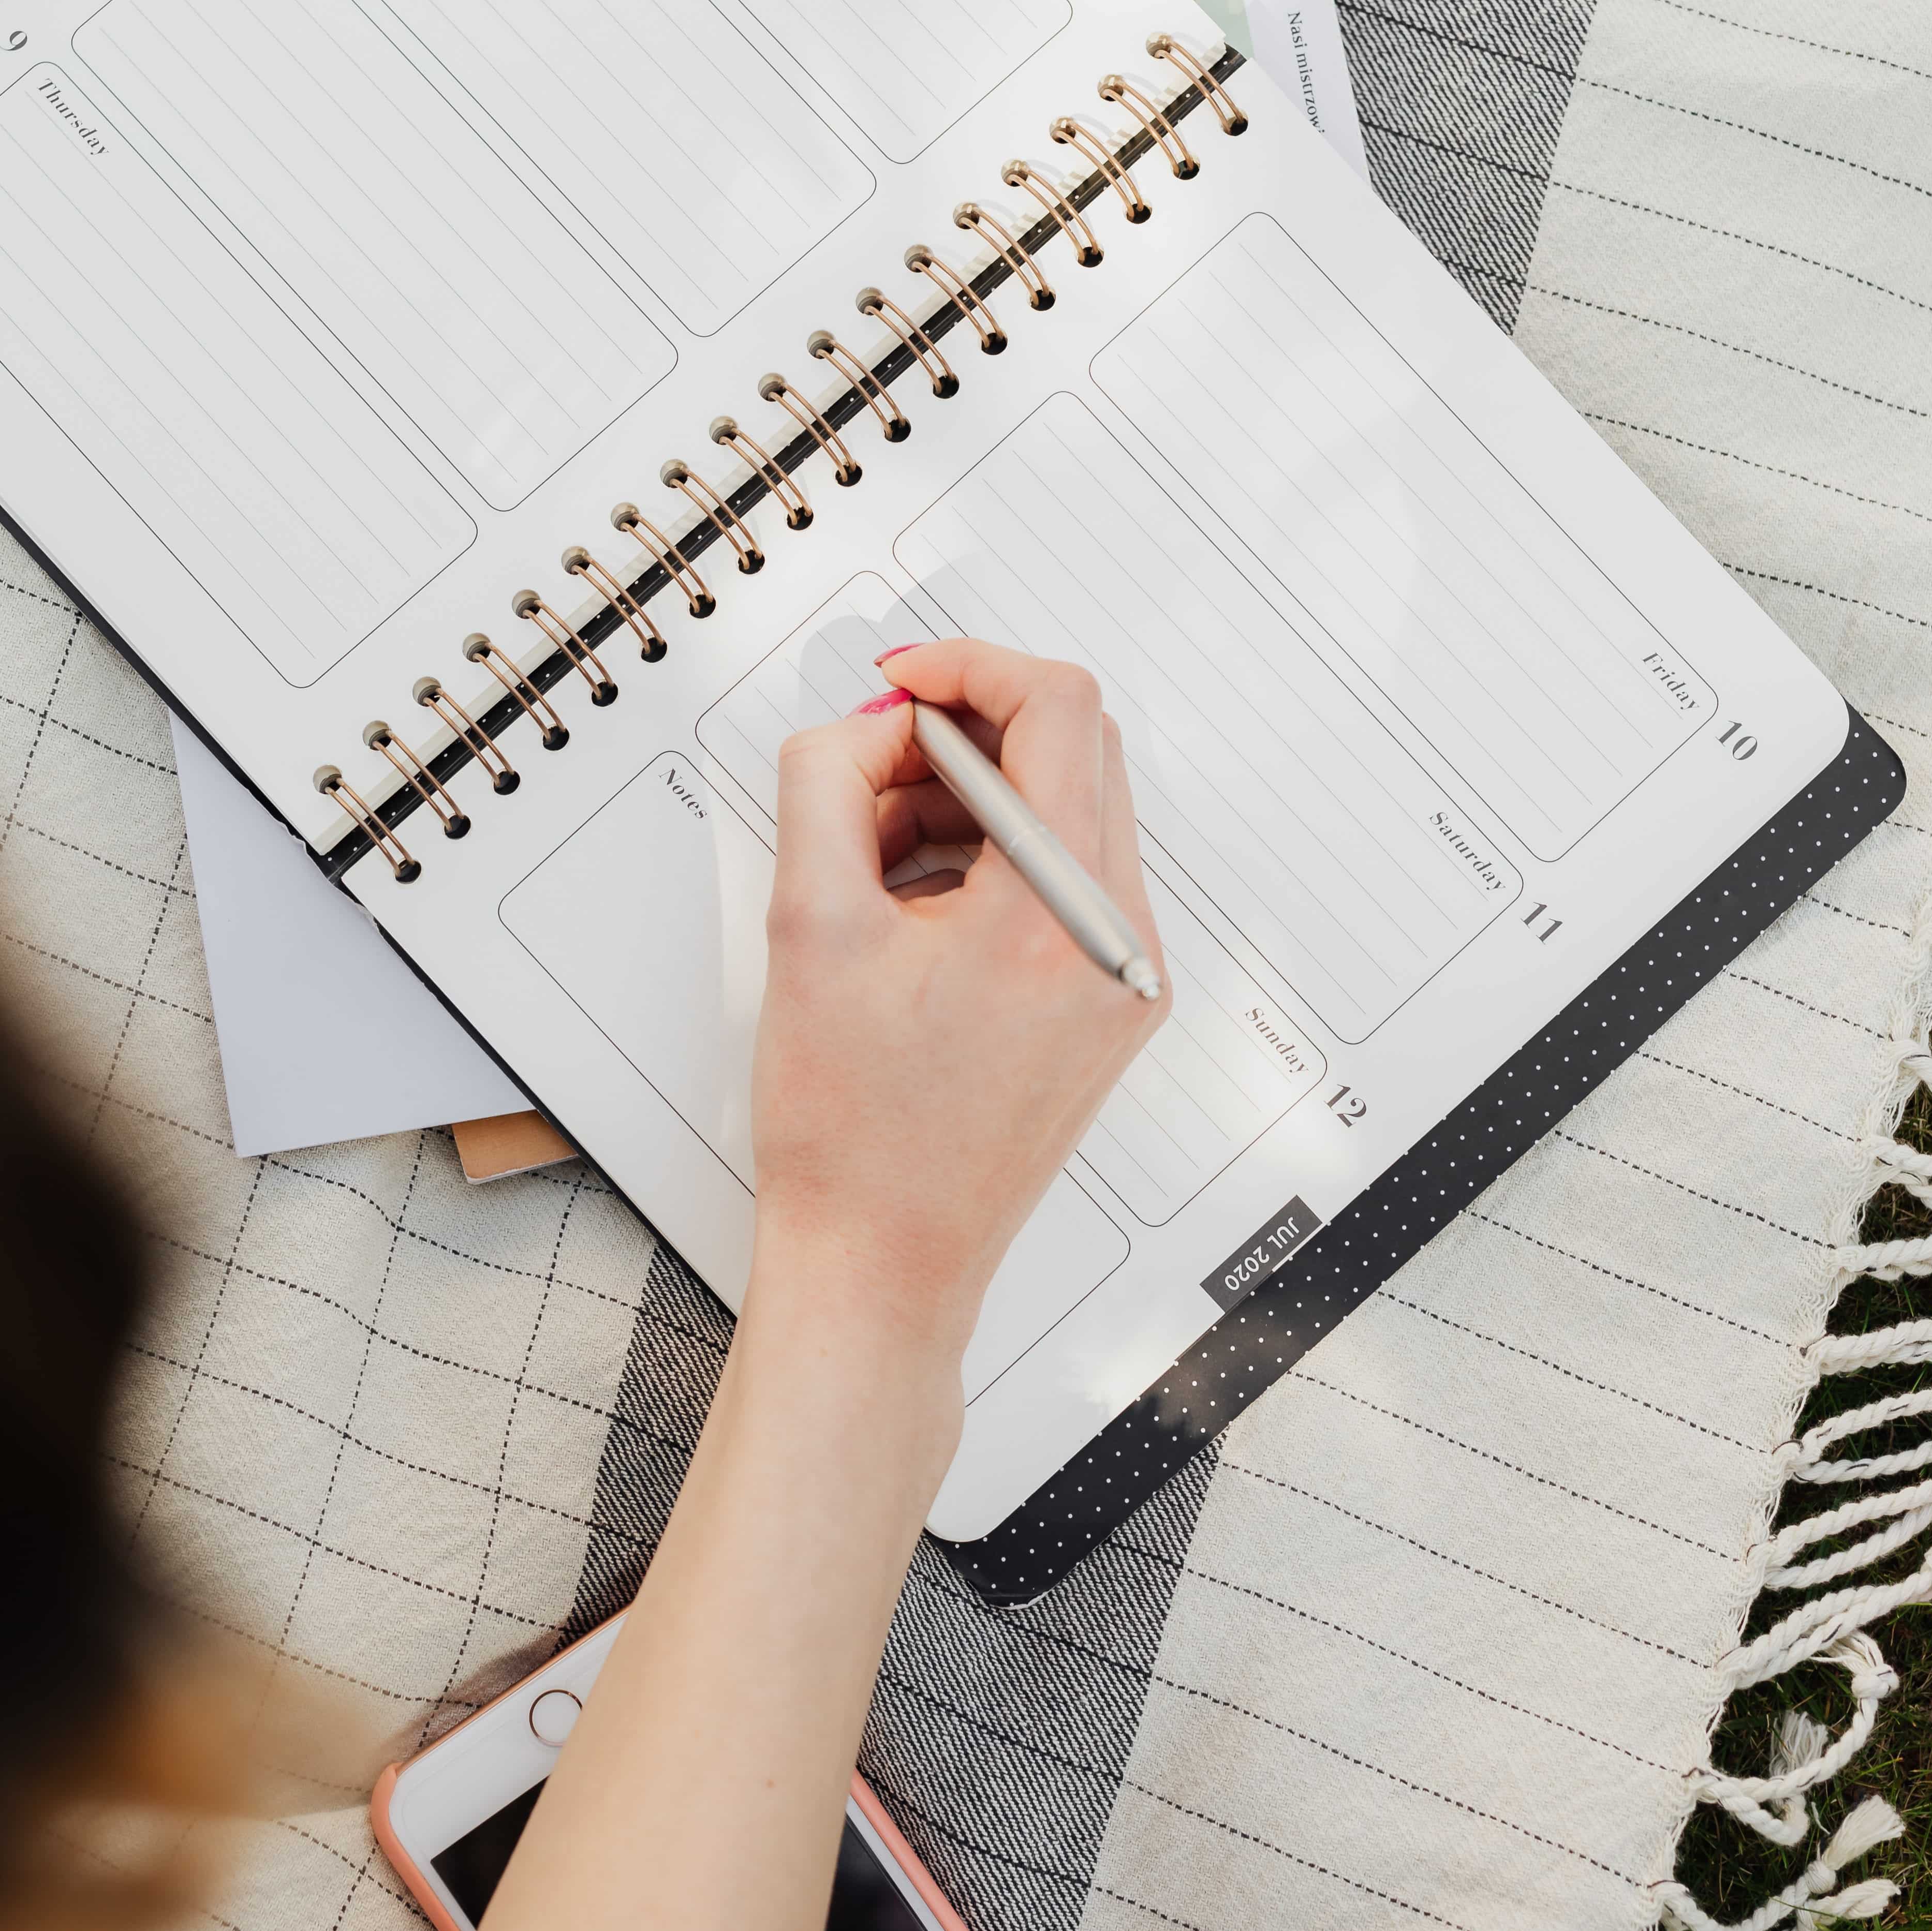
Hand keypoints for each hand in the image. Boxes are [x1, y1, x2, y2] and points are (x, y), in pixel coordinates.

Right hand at [747, 638, 1164, 1416]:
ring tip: (867, 862)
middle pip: (1072, 752)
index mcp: (1062, 918)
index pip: (1059, 711)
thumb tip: (866, 727)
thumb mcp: (807, 926)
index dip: (968, 668)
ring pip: (1062, 813)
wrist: (882, 1262)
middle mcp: (1120, 944)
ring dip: (964, 803)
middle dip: (960, 738)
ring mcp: (1123, 977)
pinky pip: (1059, 880)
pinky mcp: (1106, 1002)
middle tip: (870, 769)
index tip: (900, 684)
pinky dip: (984, 861)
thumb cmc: (852, 1134)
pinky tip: (905, 909)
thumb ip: (828, 786)